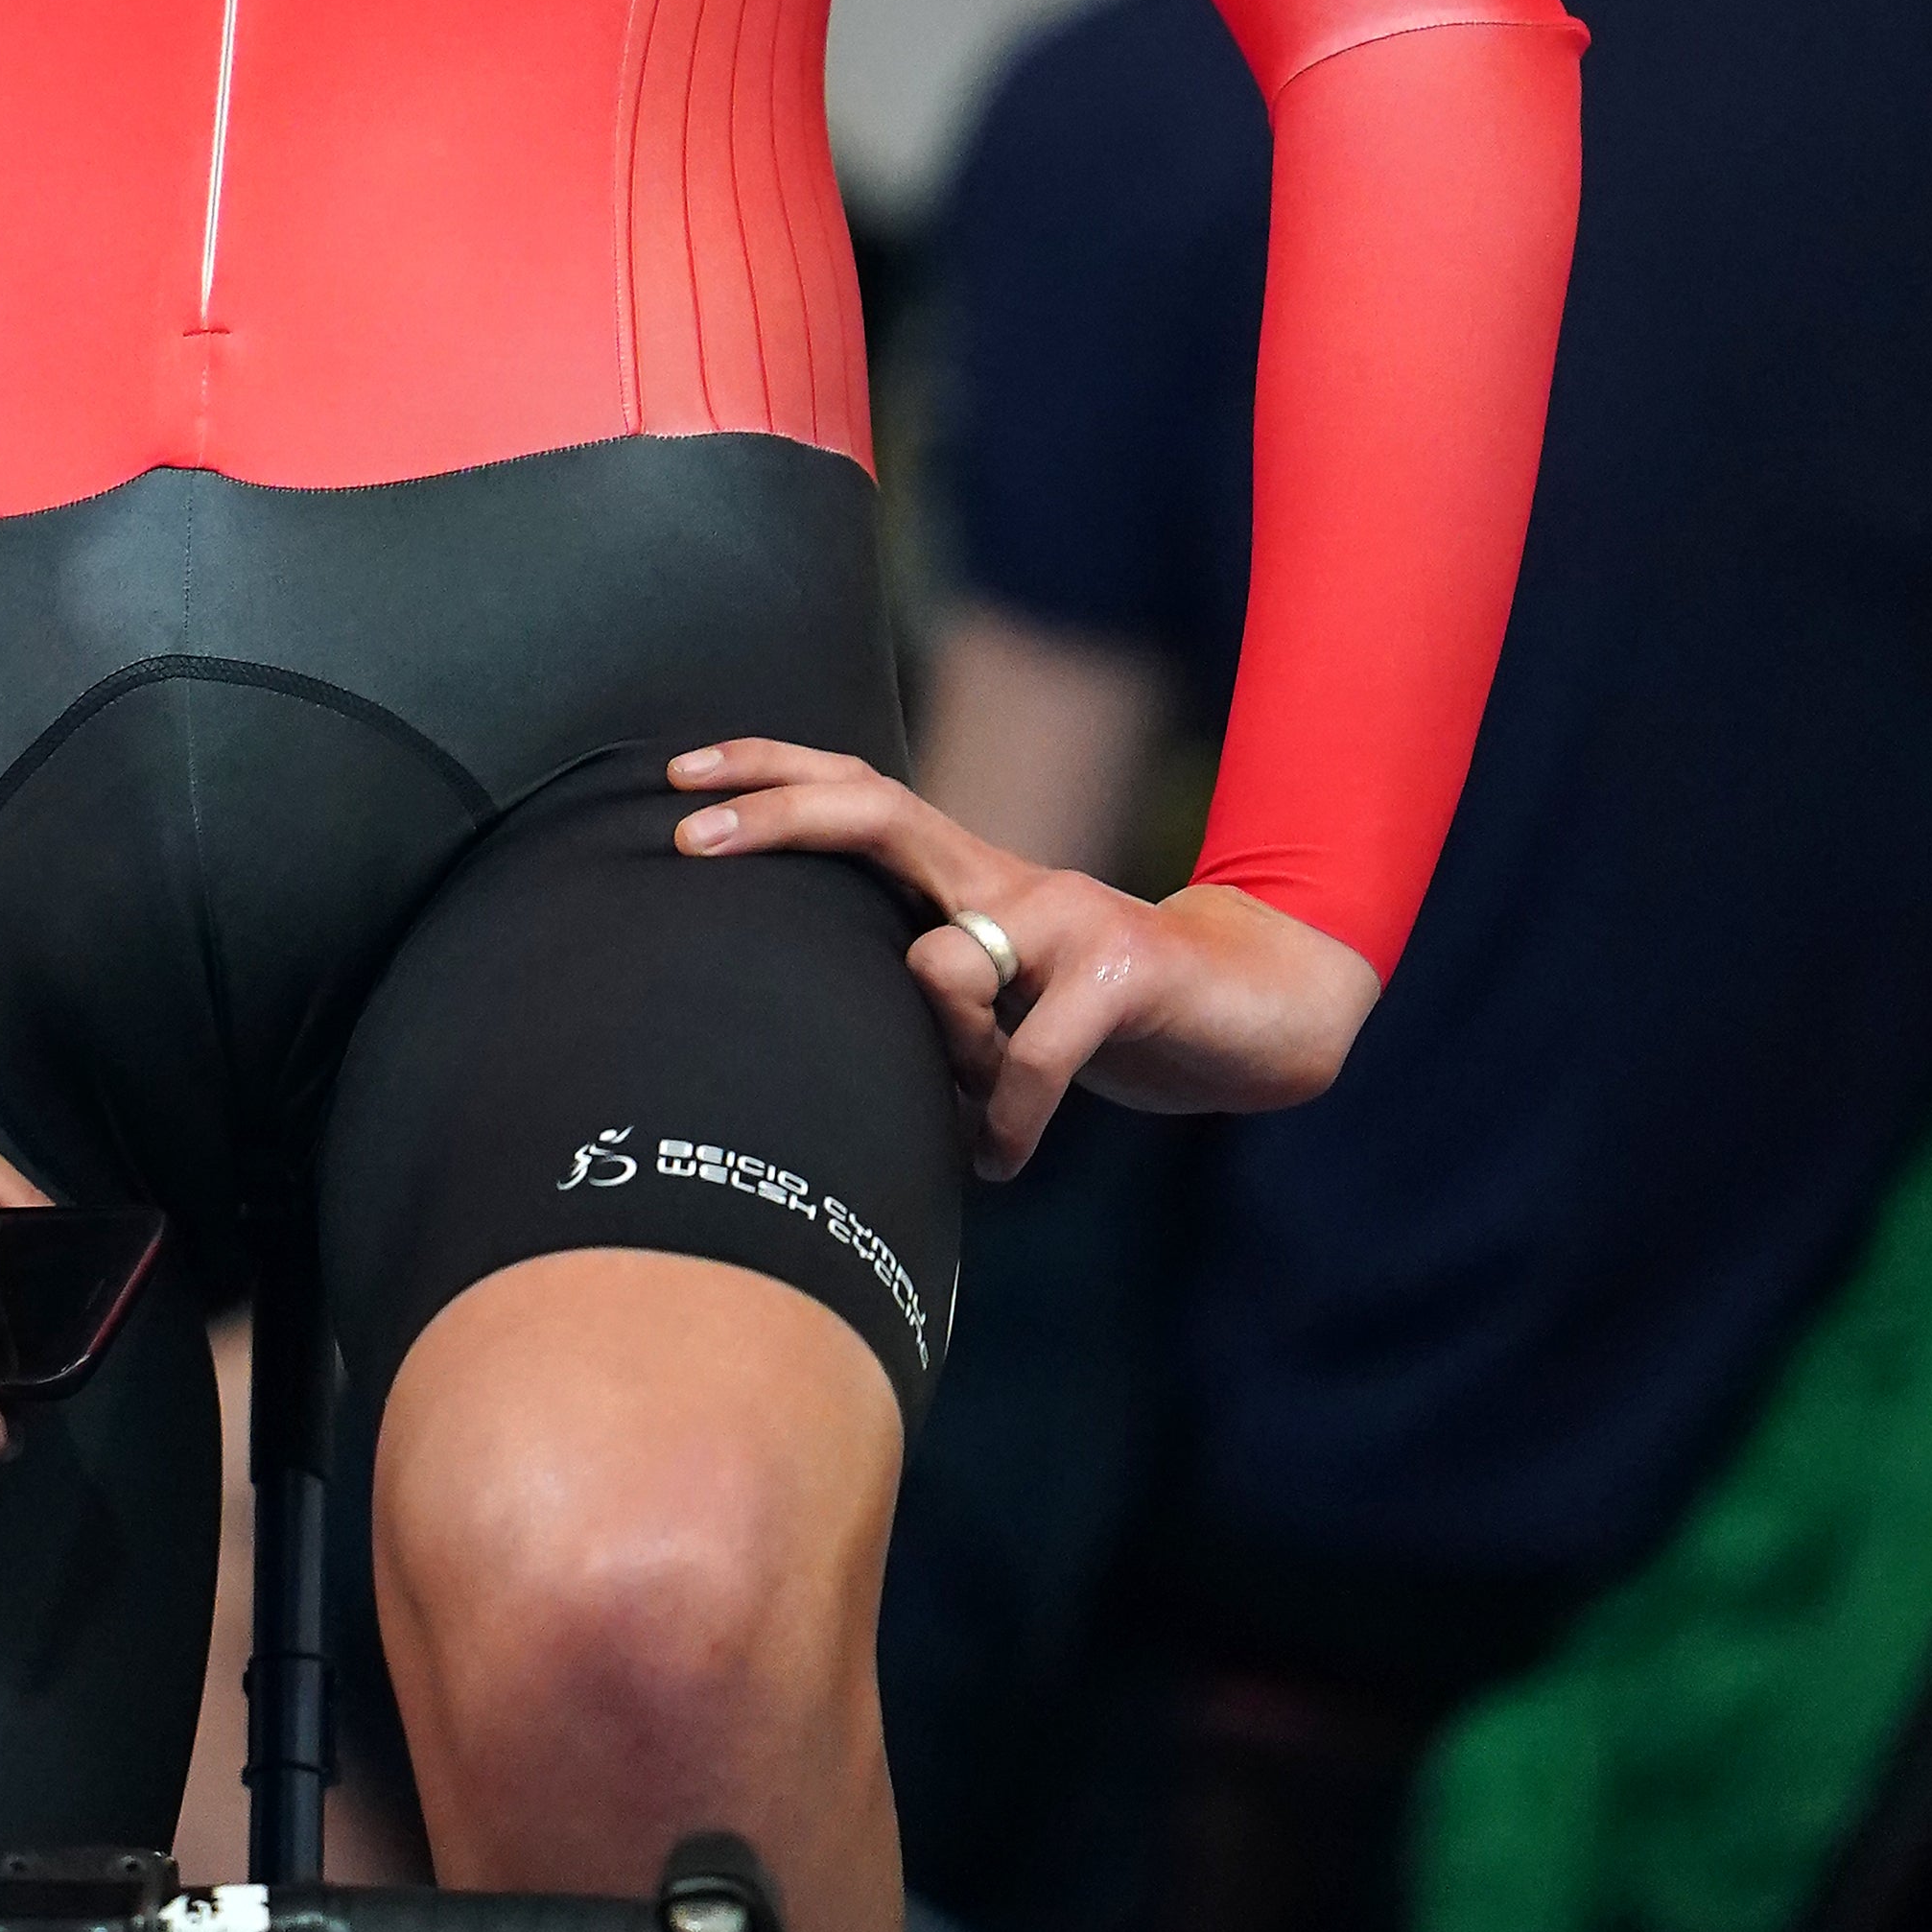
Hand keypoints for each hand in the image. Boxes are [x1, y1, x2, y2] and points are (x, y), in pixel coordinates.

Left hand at [665, 741, 1377, 1180]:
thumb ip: (919, 1013)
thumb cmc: (1101, 1023)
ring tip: (966, 1123)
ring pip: (940, 965)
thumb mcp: (996, 1017)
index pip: (854, 793)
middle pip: (875, 808)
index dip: (768, 775)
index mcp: (965, 878)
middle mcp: (1003, 876)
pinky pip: (1031, 1053)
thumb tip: (814, 1046)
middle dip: (773, 816)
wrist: (1254, 1016)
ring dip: (935, 1058)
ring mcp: (1064, 911)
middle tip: (688, 837)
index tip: (677, 779)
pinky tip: (1000, 1156)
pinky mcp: (1122, 967)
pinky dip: (1004, 1119)